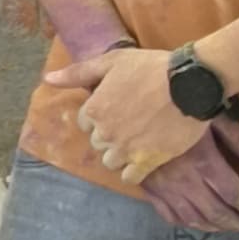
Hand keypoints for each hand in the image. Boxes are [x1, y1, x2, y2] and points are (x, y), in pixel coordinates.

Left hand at [43, 41, 202, 192]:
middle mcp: (105, 132)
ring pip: (111, 162)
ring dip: (120, 154)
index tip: (117, 109)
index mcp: (94, 109)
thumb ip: (78, 73)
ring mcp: (125, 149)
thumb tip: (48, 79)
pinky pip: (129, 177)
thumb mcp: (112, 61)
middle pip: (98, 143)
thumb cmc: (150, 68)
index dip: (101, 116)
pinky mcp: (146, 161)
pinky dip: (133, 171)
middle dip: (110, 135)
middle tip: (131, 123)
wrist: (190, 83)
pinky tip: (143, 160)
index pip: (86, 123)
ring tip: (138, 141)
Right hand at [141, 107, 238, 230]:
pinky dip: (186, 223)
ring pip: (194, 219)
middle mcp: (186, 182)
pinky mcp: (149, 190)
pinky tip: (196, 222)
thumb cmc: (179, 107)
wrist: (134, 109)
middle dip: (236, 223)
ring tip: (227, 227)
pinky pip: (169, 216)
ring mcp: (165, 189)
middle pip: (216, 212)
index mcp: (205, 163)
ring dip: (214, 227)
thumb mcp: (214, 117)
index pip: (233, 193)